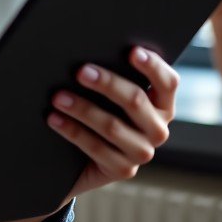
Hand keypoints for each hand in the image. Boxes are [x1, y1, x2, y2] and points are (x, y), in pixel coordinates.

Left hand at [48, 46, 177, 198]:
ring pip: (113, 126)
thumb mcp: (108, 93)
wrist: (79, 156)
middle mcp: (157, 129)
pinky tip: (54, 118)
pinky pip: (96, 148)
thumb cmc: (97, 108)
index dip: (153, 66)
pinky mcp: (122, 170)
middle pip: (136, 100)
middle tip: (81, 71)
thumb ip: (112, 75)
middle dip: (107, 83)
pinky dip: (72, 131)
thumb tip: (89, 53)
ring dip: (83, 109)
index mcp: (162, 104)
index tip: (132, 51)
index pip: (168, 82)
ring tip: (58, 96)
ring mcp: (142, 152)